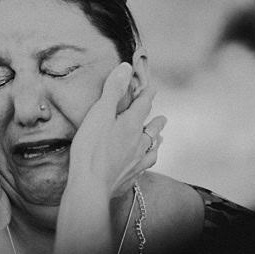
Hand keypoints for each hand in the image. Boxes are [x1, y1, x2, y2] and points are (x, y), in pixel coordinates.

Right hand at [66, 63, 165, 197]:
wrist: (90, 186)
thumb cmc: (91, 148)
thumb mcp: (99, 113)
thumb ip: (113, 90)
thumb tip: (127, 67)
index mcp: (131, 125)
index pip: (143, 105)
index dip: (148, 95)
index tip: (153, 88)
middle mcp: (138, 143)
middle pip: (152, 130)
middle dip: (157, 122)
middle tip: (163, 118)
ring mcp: (136, 162)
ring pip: (152, 150)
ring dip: (156, 142)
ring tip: (160, 140)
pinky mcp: (129, 178)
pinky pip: (144, 168)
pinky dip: (147, 162)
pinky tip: (145, 166)